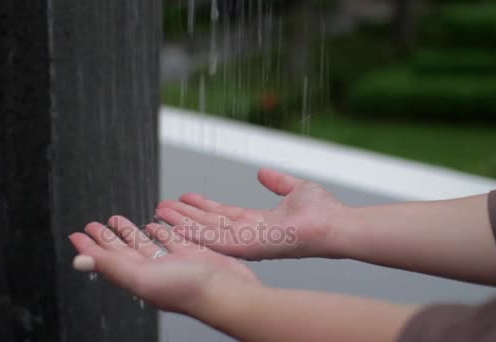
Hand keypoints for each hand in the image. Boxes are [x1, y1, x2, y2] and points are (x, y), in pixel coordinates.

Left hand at [69, 216, 260, 314]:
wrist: (228, 292)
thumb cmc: (191, 290)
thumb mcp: (144, 276)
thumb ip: (112, 266)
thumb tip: (81, 261)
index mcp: (137, 277)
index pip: (107, 260)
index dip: (91, 248)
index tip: (77, 235)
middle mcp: (152, 271)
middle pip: (122, 251)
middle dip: (107, 238)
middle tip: (94, 225)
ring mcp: (172, 263)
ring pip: (144, 245)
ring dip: (130, 233)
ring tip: (118, 221)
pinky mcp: (190, 255)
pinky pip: (169, 241)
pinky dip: (160, 233)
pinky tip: (155, 226)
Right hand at [156, 168, 347, 259]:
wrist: (334, 223)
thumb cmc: (322, 211)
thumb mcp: (294, 189)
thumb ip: (277, 182)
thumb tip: (263, 172)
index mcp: (257, 222)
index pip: (221, 214)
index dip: (201, 206)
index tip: (183, 198)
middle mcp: (248, 234)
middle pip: (208, 224)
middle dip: (185, 216)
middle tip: (162, 206)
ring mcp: (246, 243)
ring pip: (206, 232)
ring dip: (183, 223)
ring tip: (161, 213)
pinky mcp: (247, 247)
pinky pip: (214, 241)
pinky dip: (194, 235)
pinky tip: (176, 228)